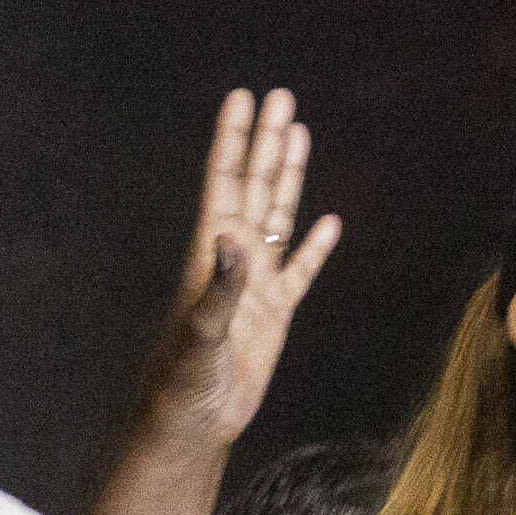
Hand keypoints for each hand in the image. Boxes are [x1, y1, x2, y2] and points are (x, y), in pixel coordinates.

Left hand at [135, 87, 340, 443]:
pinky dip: (316, 245)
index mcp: (211, 251)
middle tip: (281, 95)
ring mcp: (258, 281)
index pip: (225, 181)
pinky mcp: (277, 310)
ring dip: (290, 175)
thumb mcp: (199, 331)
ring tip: (300, 133)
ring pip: (279, 214)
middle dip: (267, 141)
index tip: (242, 97)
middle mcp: (235, 257)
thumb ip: (218, 286)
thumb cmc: (185, 377)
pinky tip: (330, 222)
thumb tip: (229, 238)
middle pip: (256, 185)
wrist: (198, 419)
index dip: (233, 139)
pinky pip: (301, 269)